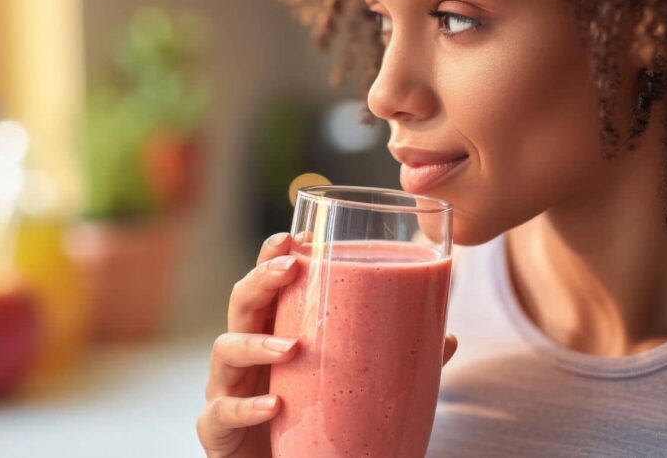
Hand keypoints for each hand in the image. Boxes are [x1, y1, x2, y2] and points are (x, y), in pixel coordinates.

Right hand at [197, 233, 459, 457]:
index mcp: (276, 332)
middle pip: (241, 302)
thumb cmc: (314, 423)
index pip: (270, 285)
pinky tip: (273, 406)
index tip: (296, 237)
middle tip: (290, 269)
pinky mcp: (218, 429)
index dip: (274, 257)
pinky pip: (221, 412)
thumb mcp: (353, 388)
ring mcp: (227, 389)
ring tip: (292, 346)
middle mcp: (247, 355)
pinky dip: (246, 407)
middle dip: (261, 279)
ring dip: (257, 343)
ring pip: (226, 350)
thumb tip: (448, 339)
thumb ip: (394, 363)